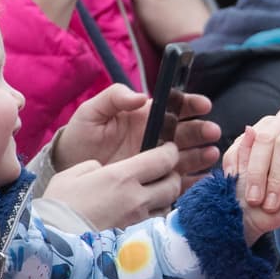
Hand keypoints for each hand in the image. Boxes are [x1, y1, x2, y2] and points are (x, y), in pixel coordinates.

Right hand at [43, 145, 181, 228]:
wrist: (52, 244)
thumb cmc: (58, 207)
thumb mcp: (71, 175)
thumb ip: (94, 166)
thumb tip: (104, 169)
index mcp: (122, 177)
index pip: (163, 160)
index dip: (170, 152)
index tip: (168, 150)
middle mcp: (137, 199)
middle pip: (173, 184)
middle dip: (172, 175)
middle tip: (164, 173)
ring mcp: (139, 223)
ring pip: (168, 206)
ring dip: (165, 198)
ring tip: (154, 195)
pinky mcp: (136, 241)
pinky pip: (157, 225)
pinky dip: (157, 217)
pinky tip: (146, 215)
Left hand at [51, 85, 219, 178]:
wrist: (68, 170)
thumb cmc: (81, 136)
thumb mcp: (92, 112)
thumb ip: (114, 97)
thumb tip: (141, 97)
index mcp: (146, 117)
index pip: (175, 107)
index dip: (191, 104)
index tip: (204, 105)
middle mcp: (157, 138)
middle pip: (187, 132)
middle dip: (202, 130)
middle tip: (211, 132)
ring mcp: (157, 161)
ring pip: (187, 156)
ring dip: (201, 154)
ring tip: (211, 154)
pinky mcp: (155, 181)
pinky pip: (177, 181)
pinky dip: (192, 181)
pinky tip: (202, 179)